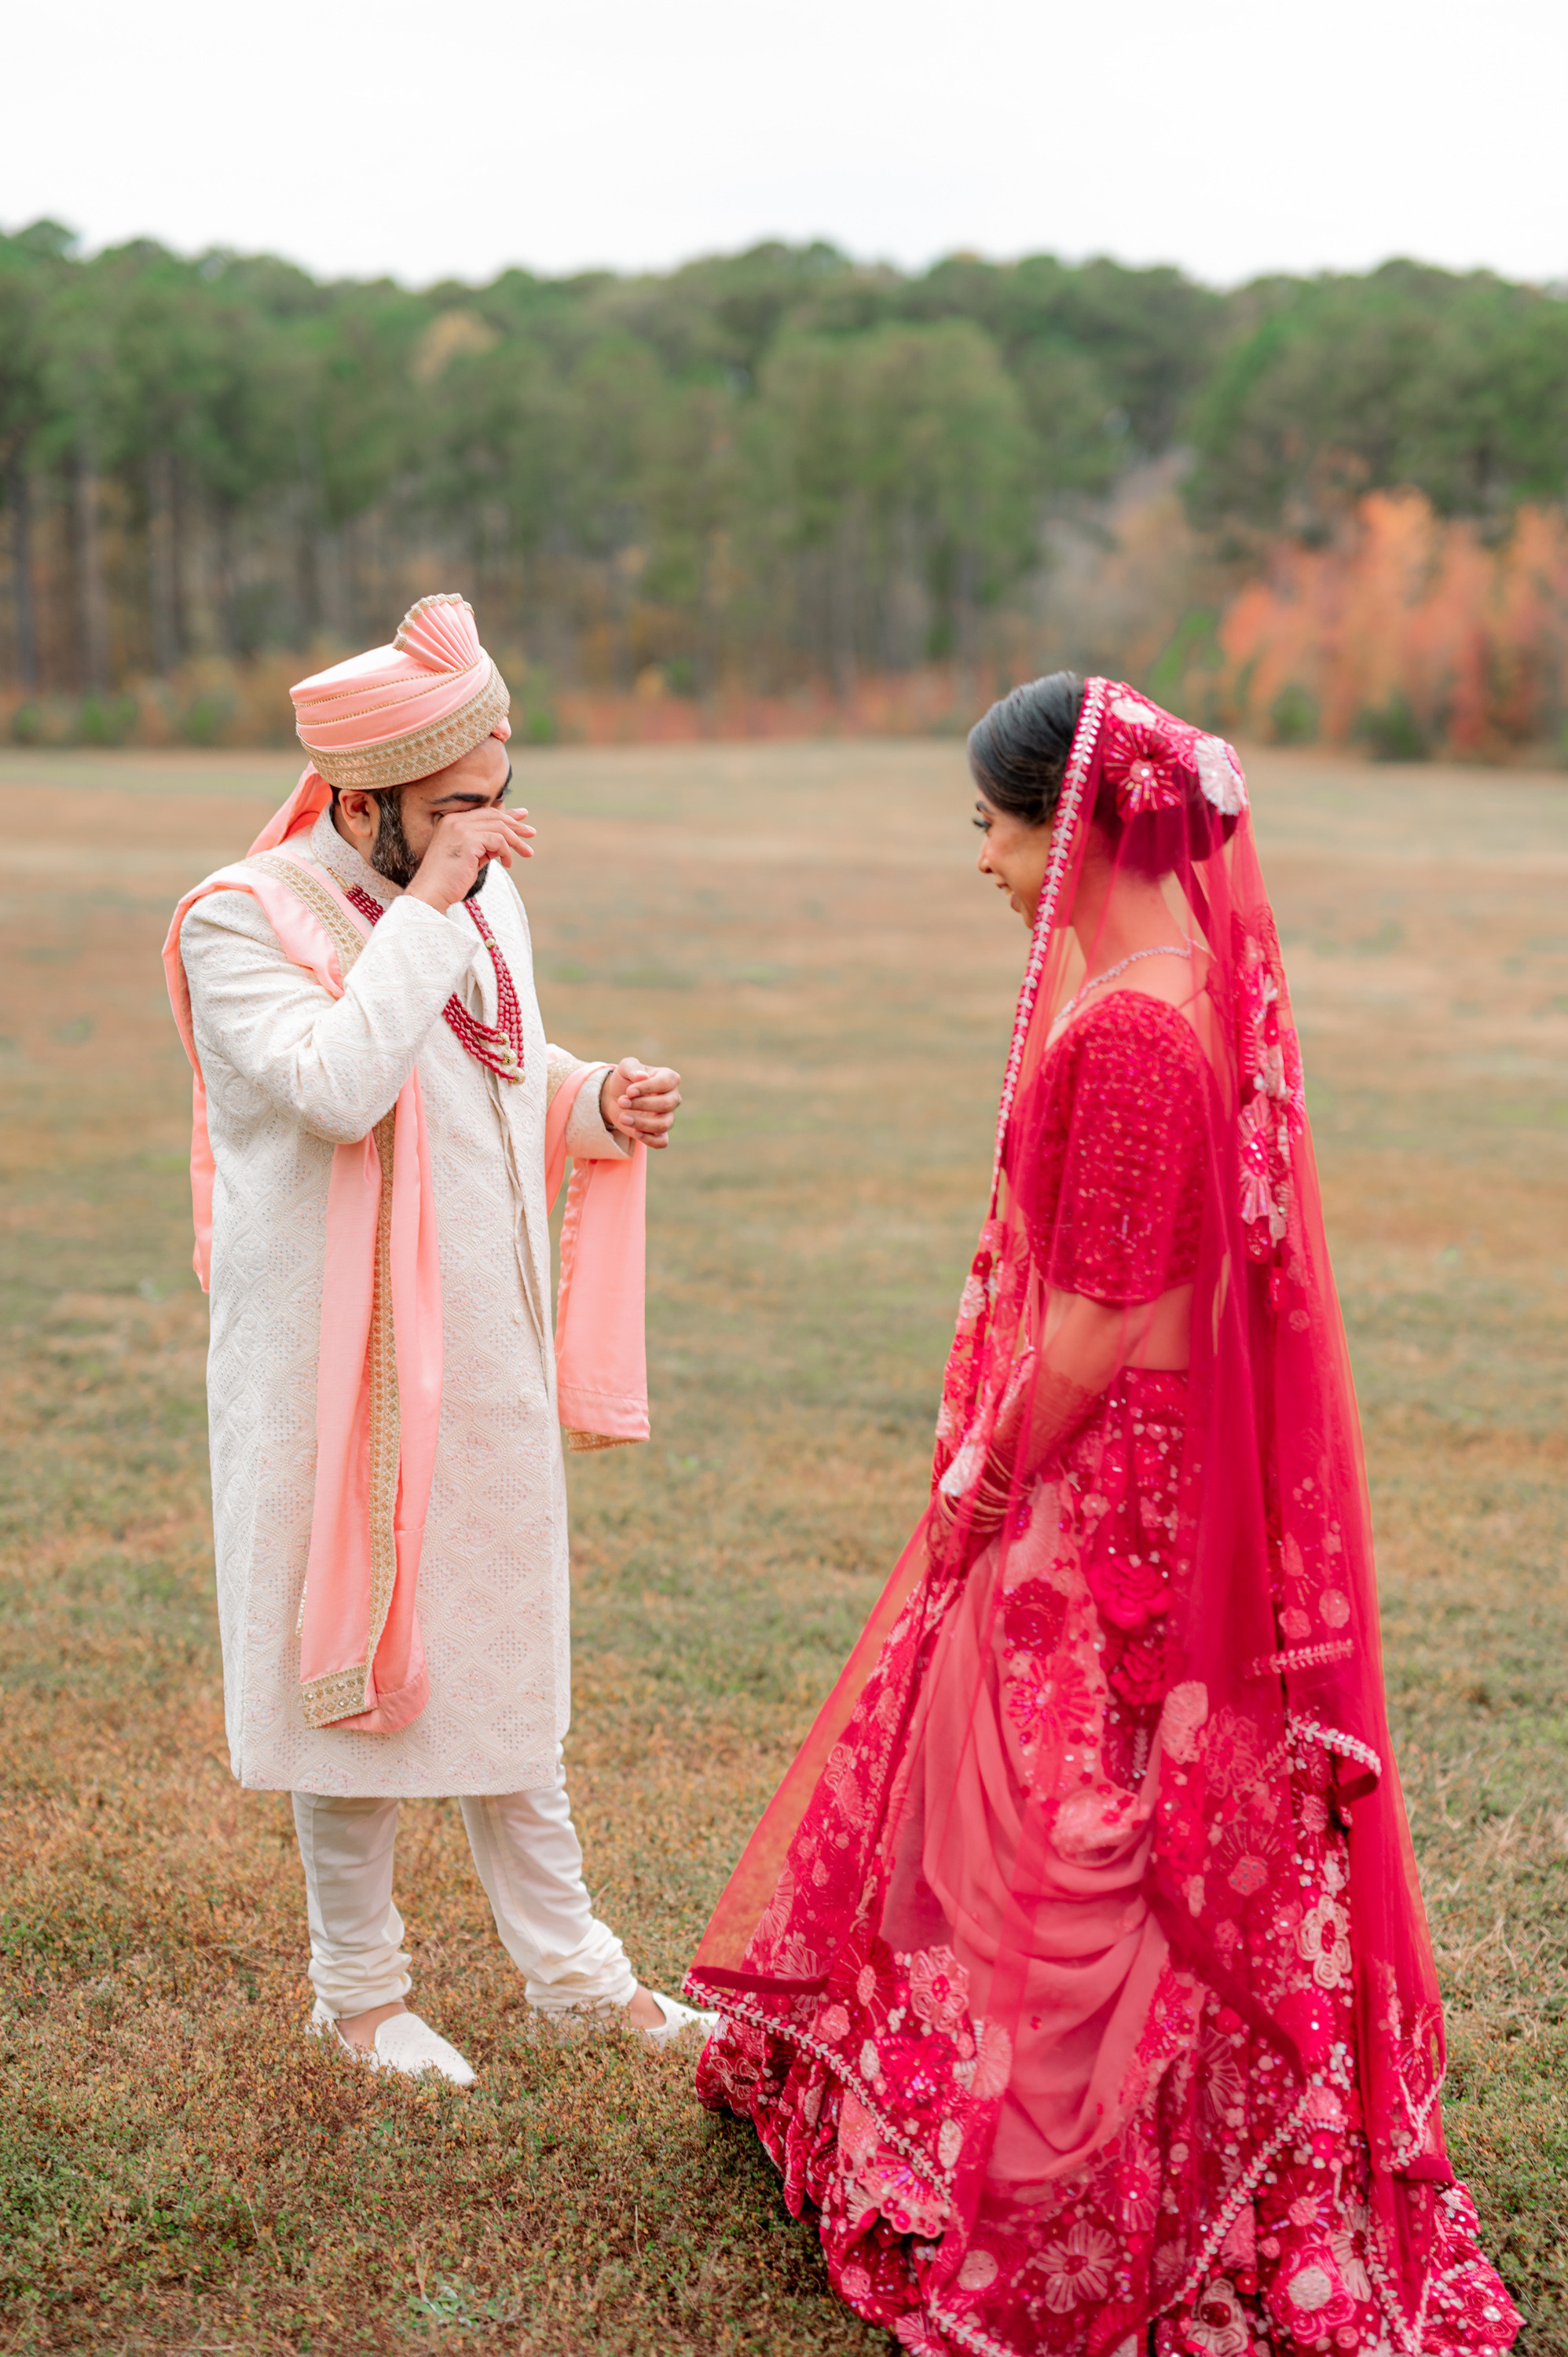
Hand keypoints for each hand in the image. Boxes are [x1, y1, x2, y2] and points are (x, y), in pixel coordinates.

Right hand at [404, 806, 536, 914]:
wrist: (431, 891)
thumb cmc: (449, 880)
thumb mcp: (470, 857)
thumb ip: (484, 846)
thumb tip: (505, 842)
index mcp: (452, 821)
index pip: (485, 812)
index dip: (506, 813)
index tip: (522, 817)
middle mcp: (455, 820)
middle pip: (494, 816)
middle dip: (516, 825)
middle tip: (532, 833)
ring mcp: (460, 828)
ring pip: (499, 828)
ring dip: (516, 841)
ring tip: (526, 853)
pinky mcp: (468, 840)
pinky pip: (498, 840)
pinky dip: (506, 852)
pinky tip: (508, 864)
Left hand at [599, 1057, 681, 1148]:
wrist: (615, 1098)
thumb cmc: (625, 1080)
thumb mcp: (625, 1067)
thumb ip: (632, 1067)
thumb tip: (642, 1076)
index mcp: (669, 1078)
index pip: (666, 1083)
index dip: (647, 1087)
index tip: (629, 1091)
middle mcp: (673, 1098)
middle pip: (666, 1104)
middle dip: (642, 1104)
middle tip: (621, 1102)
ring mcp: (668, 1116)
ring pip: (664, 1124)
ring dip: (642, 1123)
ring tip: (622, 1118)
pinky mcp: (659, 1133)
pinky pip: (662, 1141)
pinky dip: (650, 1140)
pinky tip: (635, 1133)